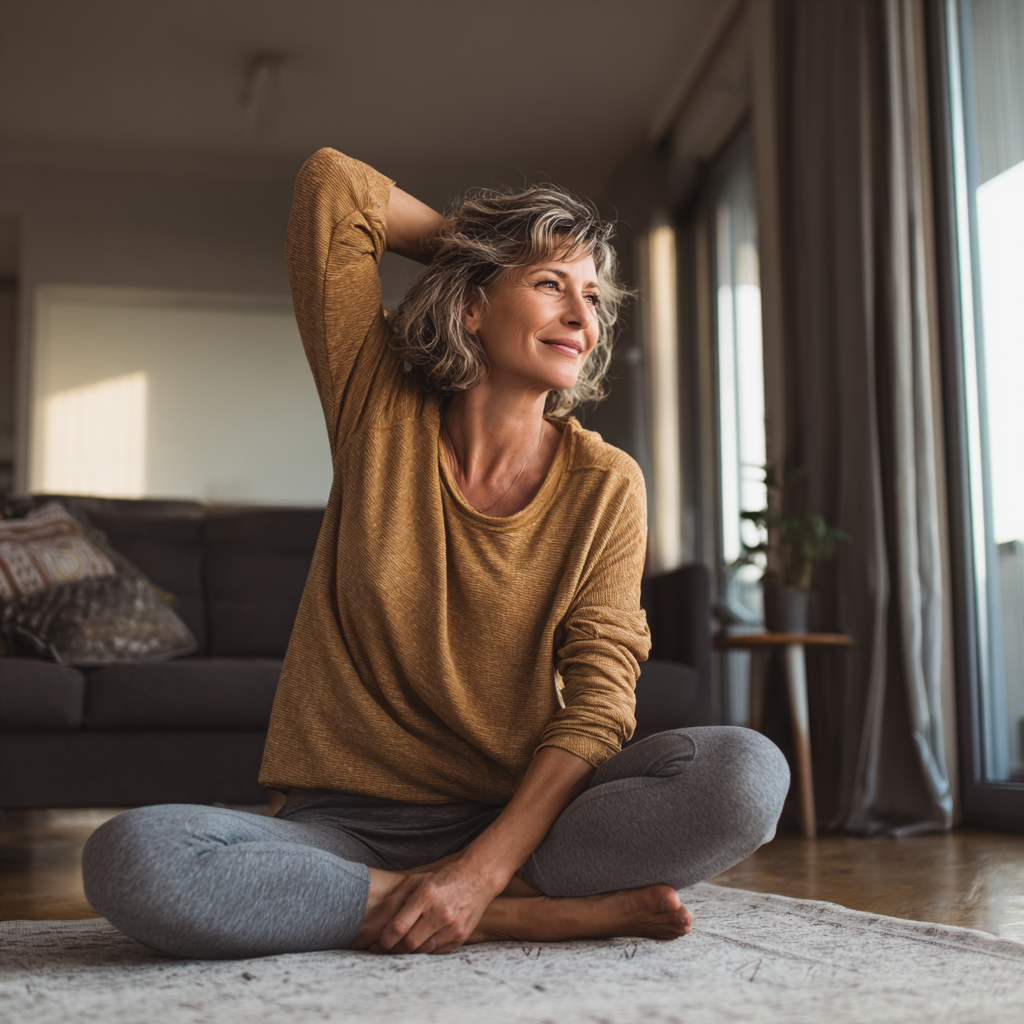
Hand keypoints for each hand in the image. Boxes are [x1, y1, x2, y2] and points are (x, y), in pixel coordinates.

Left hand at [374, 857, 500, 954]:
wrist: (477, 878)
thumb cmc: (443, 878)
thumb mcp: (418, 879)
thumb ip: (397, 896)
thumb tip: (377, 918)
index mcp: (426, 895)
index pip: (399, 927)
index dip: (385, 940)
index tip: (378, 943)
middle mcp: (440, 912)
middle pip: (409, 943)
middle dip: (394, 949)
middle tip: (386, 949)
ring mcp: (452, 926)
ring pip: (422, 951)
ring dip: (410, 951)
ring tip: (401, 946)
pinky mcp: (460, 936)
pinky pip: (437, 952)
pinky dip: (426, 950)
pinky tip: (421, 943)